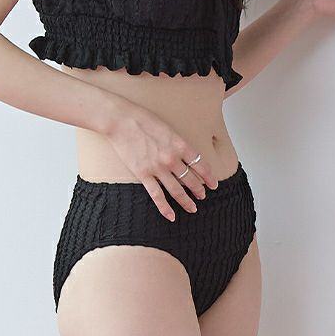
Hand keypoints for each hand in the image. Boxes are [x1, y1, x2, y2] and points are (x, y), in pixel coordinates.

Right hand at [104, 104, 218, 220]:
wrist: (121, 121)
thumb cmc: (142, 119)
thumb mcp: (167, 127)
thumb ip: (177, 142)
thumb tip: (184, 153)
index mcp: (180, 144)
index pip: (200, 164)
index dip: (209, 176)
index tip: (213, 184)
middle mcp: (172, 158)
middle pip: (191, 179)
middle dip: (199, 190)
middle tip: (203, 196)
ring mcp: (157, 168)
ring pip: (177, 190)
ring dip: (186, 201)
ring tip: (192, 208)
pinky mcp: (143, 174)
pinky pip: (157, 195)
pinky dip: (165, 208)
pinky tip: (171, 216)